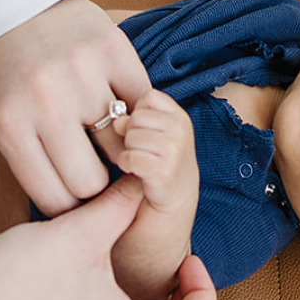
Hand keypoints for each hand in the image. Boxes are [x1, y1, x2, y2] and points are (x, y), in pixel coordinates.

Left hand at [0, 0, 151, 215]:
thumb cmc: (6, 68)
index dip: (72, 207)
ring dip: (121, 146)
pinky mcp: (113, 51)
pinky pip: (142, 102)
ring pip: (123, 147)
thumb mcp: (0, 116)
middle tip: (97, 167)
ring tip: (110, 136)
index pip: (55, 199)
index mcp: (10, 126)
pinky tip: (122, 104)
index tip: (79, 199)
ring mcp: (83, 76)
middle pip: (91, 181)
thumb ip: (33, 159)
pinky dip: (137, 109)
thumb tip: (76, 208)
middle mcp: (46, 103)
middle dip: (96, 181)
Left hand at [113, 89, 198, 215]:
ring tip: (140, 163)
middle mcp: (182, 129)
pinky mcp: (164, 171)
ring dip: (128, 151)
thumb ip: (134, 120)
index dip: (139, 113)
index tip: (143, 132)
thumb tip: (117, 120)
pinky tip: (136, 173)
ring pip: (131, 136)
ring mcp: (175, 150)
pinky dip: (126, 165)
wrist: (174, 203)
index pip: (149, 97)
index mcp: (180, 117)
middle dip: (131, 134)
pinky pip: (129, 157)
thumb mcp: (151, 134)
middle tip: (142, 152)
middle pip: (136, 116)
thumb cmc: (159, 163)